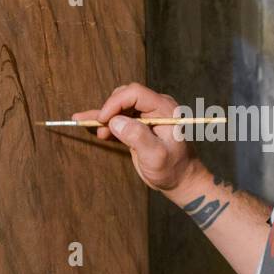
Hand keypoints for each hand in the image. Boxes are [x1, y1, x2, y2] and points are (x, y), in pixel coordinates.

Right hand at [71, 82, 203, 195]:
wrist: (180, 180)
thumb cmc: (172, 169)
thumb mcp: (156, 156)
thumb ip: (138, 137)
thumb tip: (115, 121)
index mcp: (164, 110)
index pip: (135, 93)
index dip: (115, 103)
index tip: (103, 119)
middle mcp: (157, 108)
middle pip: (126, 96)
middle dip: (109, 110)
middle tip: (100, 129)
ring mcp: (148, 115)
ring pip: (120, 106)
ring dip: (105, 117)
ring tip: (94, 131)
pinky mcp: (140, 124)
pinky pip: (121, 117)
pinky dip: (107, 122)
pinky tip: (93, 127)